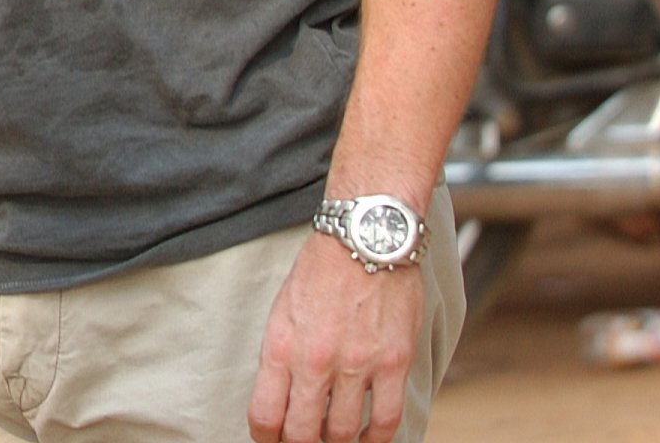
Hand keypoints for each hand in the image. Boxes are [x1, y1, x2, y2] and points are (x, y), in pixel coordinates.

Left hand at [247, 231, 424, 442]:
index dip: (267, 438)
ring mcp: (357, 364)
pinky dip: (376, 438)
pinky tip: (369, 437)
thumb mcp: (282, 310)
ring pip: (343, 434)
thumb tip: (282, 399)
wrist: (365, 237)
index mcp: (279, 346)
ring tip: (336, 440)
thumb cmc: (321, 270)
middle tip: (305, 442)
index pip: (265, 416)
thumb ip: (282, 356)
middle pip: (302, 435)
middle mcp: (315, 361)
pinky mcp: (394, 363)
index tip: (273, 439)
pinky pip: (386, 420)